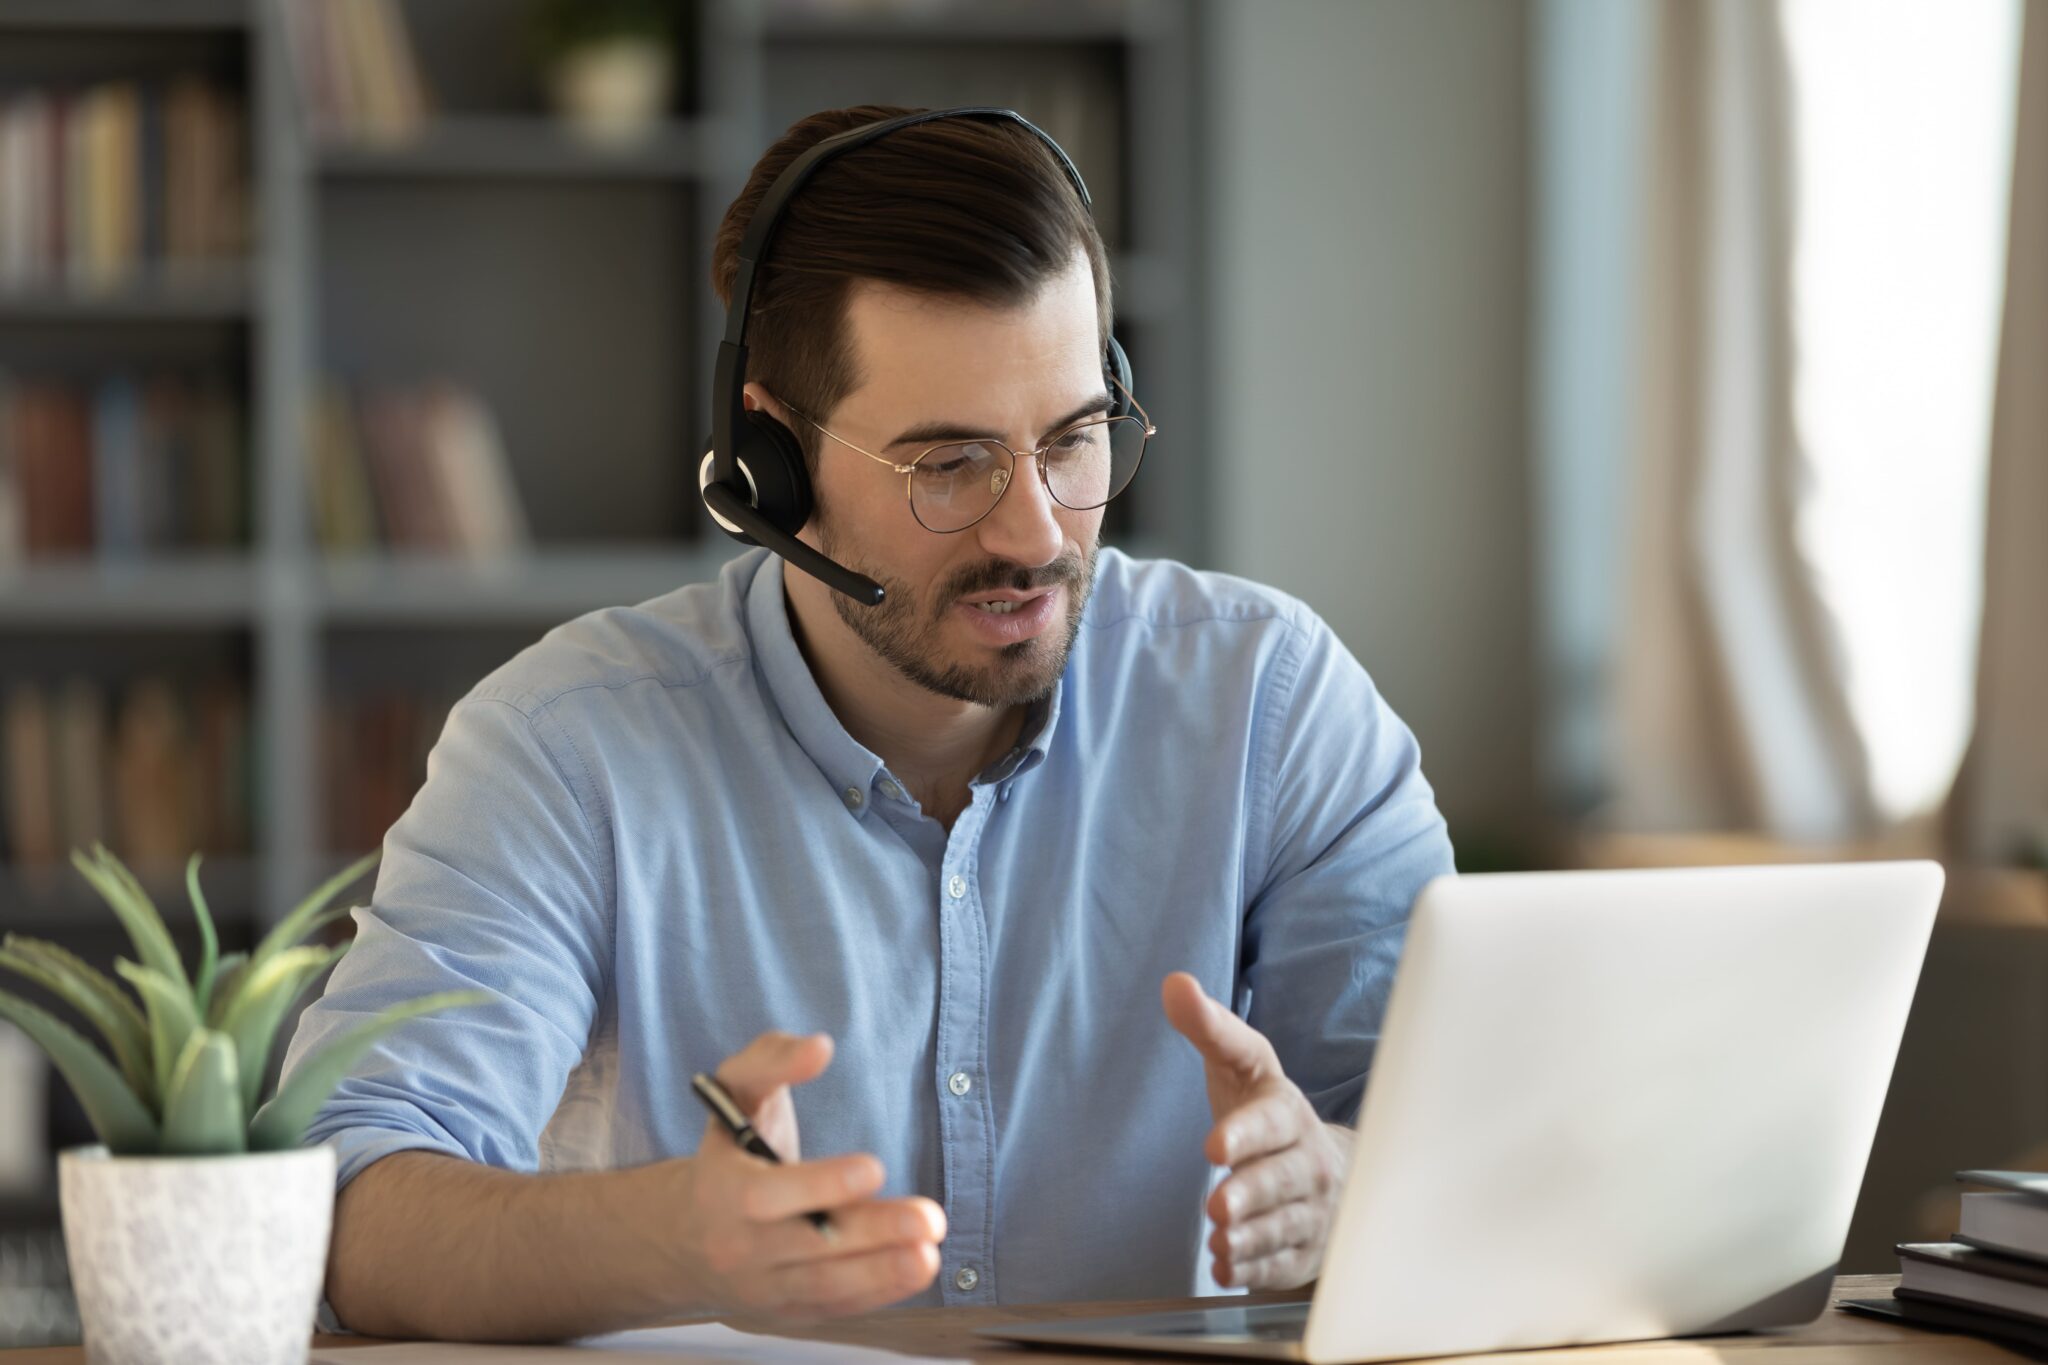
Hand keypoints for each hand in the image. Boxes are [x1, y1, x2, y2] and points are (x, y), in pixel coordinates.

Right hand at [660, 1031, 945, 1320]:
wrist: (692, 1230)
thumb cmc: (730, 1145)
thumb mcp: (736, 1091)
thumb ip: (773, 1059)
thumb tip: (819, 1048)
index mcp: (722, 1188)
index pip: (768, 1195)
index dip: (822, 1184)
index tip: (875, 1168)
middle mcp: (738, 1245)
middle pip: (808, 1247)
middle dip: (872, 1234)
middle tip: (930, 1219)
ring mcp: (763, 1285)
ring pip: (826, 1286)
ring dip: (884, 1272)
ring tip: (931, 1251)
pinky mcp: (788, 1309)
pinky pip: (834, 1306)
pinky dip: (878, 1293)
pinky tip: (917, 1268)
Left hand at [1162, 973, 1346, 1289]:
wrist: (1327, 1169)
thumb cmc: (1267, 1111)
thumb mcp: (1241, 1064)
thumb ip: (1208, 1027)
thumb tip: (1173, 984)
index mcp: (1288, 1112)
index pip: (1272, 1120)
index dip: (1246, 1133)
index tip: (1214, 1146)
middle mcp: (1306, 1162)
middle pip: (1281, 1180)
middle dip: (1250, 1193)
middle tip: (1216, 1207)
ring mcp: (1309, 1210)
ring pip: (1282, 1227)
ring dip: (1250, 1237)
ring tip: (1219, 1242)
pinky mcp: (1302, 1250)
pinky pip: (1280, 1264)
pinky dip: (1255, 1271)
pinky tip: (1227, 1270)